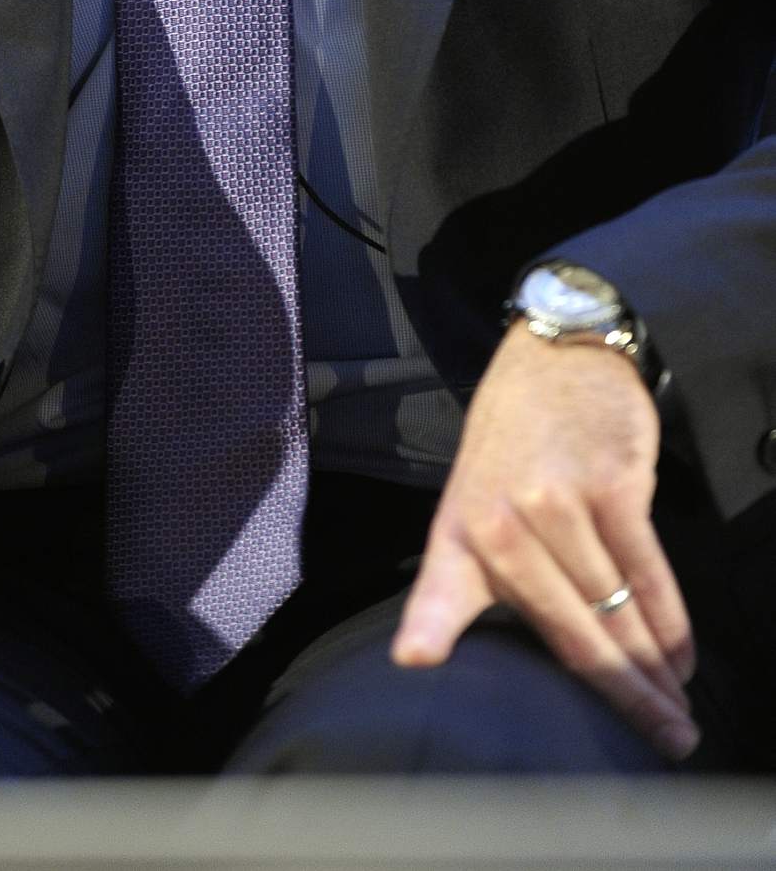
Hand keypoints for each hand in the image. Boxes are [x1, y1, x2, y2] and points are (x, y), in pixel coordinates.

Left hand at [390, 324, 698, 760]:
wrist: (559, 355)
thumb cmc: (512, 442)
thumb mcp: (470, 500)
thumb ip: (467, 577)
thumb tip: (432, 656)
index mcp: (460, 528)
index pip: (441, 589)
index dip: (428, 626)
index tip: (414, 661)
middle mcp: (505, 518)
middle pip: (570, 631)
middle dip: (622, 697)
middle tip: (664, 742)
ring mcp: (560, 500)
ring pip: (616, 610)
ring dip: (655, 671)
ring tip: (678, 714)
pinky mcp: (615, 485)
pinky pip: (648, 572)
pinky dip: (671, 624)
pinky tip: (682, 659)